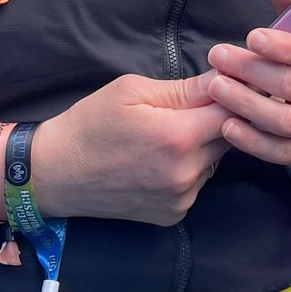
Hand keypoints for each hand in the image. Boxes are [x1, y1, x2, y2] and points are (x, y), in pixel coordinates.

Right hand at [30, 70, 232, 225]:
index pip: (234, 111)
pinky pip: (197, 183)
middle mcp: (186, 174)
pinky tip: (161, 158)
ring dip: (204, 144)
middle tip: (196, 102)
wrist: (55, 173)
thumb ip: (186, 88)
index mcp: (178, 138)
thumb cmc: (90, 124)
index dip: (235, 93)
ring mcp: (181, 199)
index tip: (228, 82)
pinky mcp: (173, 215)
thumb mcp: (132, 91)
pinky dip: (189, 167)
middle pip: (229, 137)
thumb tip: (226, 77)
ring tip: (170, 130)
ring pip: (214, 161)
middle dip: (219, 117)